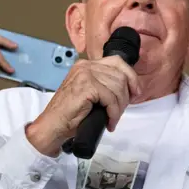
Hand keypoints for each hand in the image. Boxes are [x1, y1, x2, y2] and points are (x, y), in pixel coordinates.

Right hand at [25, 56, 140, 155]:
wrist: (53, 126)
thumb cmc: (71, 114)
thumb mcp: (92, 94)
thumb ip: (106, 85)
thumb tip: (130, 89)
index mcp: (87, 65)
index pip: (118, 62)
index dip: (131, 77)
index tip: (136, 92)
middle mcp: (86, 66)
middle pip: (121, 76)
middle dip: (125, 97)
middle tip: (118, 112)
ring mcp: (85, 74)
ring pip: (118, 88)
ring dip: (119, 107)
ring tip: (112, 119)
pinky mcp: (86, 86)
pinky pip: (111, 99)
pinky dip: (113, 113)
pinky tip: (109, 121)